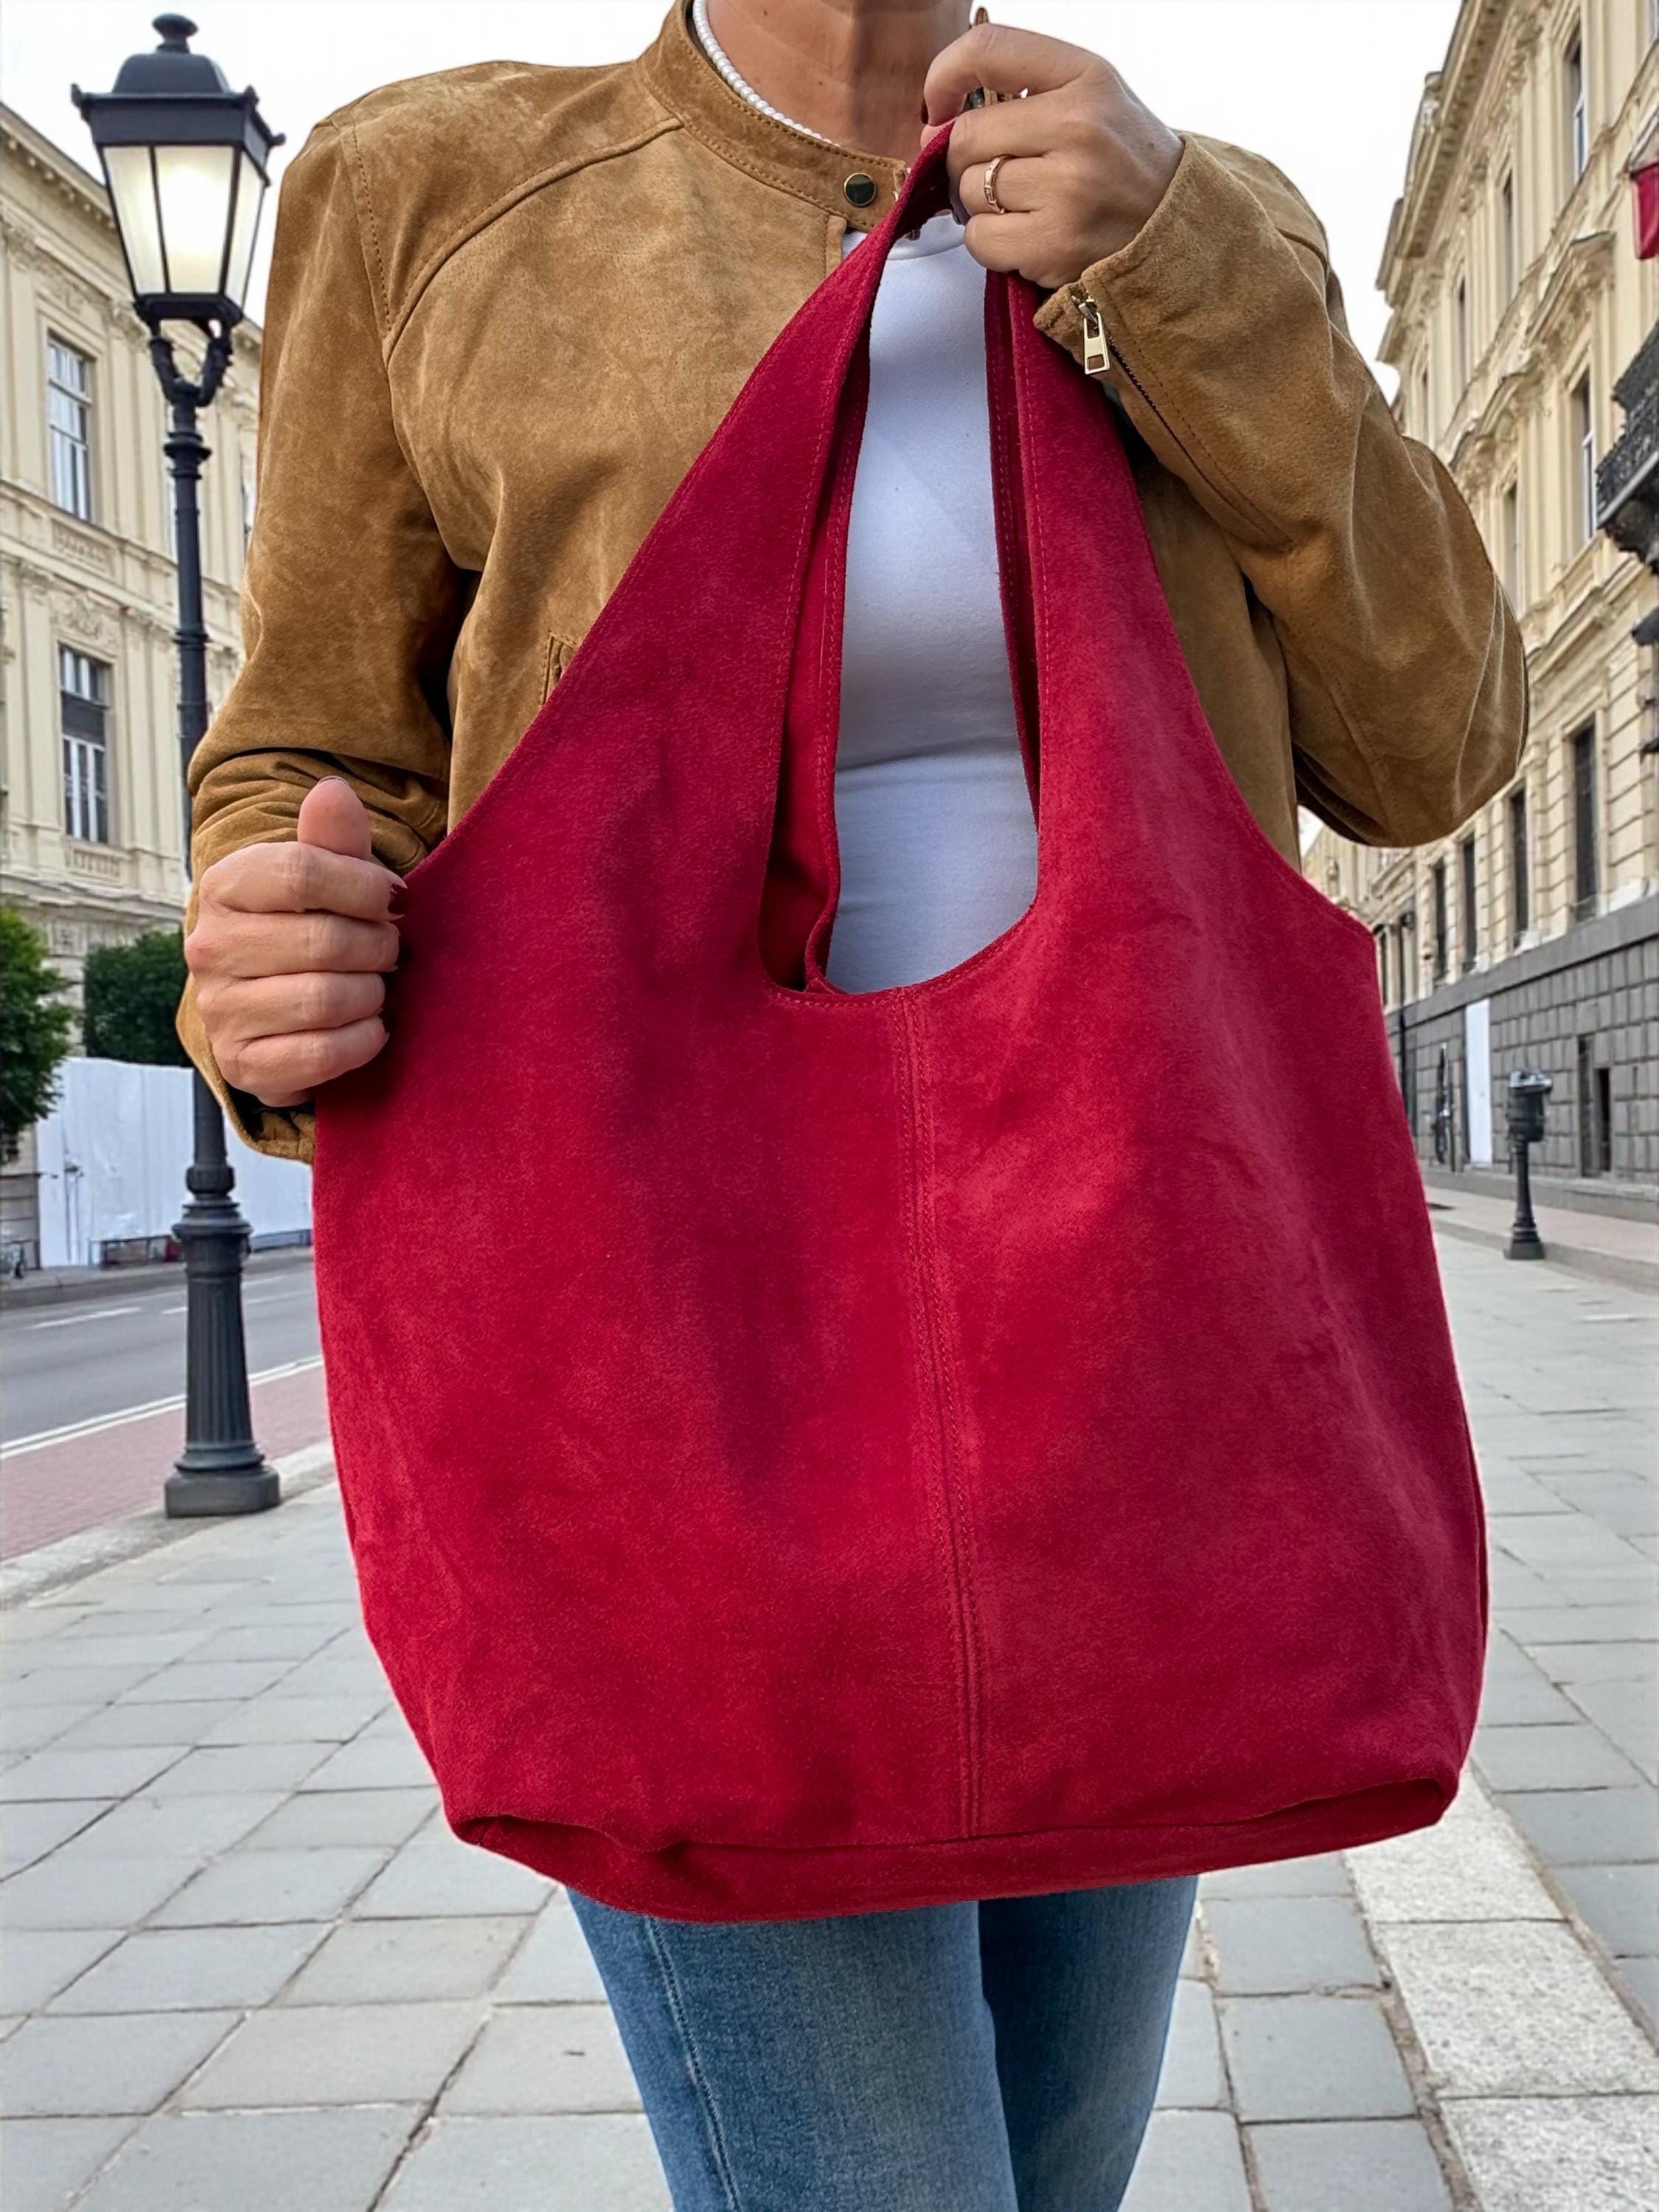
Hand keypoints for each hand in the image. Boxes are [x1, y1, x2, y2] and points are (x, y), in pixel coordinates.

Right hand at [186, 778, 402, 1108]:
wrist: (279, 1007)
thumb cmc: (313, 928)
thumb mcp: (327, 878)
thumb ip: (334, 839)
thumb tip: (332, 792)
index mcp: (226, 887)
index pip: (302, 872)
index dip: (365, 887)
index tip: (393, 901)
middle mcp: (209, 947)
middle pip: (324, 940)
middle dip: (379, 947)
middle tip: (390, 950)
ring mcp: (221, 1010)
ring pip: (326, 999)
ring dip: (372, 994)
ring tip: (375, 986)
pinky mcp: (244, 1064)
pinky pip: (322, 1054)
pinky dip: (363, 1040)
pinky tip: (369, 1026)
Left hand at [921, 22, 1182, 290]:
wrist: (1173, 227)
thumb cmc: (1121, 162)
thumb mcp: (1089, 98)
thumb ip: (1019, 94)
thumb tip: (933, 124)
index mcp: (1087, 77)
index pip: (988, 50)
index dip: (944, 76)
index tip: (938, 106)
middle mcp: (1079, 127)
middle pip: (968, 136)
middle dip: (965, 160)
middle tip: (994, 174)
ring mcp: (1068, 190)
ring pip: (970, 190)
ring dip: (980, 206)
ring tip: (1023, 206)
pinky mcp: (1055, 245)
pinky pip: (980, 240)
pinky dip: (990, 243)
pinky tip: (1025, 236)